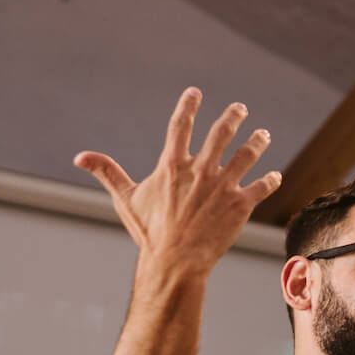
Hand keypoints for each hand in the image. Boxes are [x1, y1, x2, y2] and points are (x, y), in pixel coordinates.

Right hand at [74, 88, 281, 275]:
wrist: (175, 262)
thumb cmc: (149, 232)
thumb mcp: (126, 199)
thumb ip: (107, 172)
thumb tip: (79, 157)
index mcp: (173, 165)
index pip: (181, 125)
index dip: (188, 105)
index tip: (196, 92)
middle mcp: (201, 170)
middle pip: (221, 133)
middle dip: (233, 117)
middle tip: (240, 108)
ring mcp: (223, 186)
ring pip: (247, 154)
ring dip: (257, 141)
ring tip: (263, 134)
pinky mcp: (241, 205)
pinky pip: (262, 187)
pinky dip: (270, 180)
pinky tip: (275, 175)